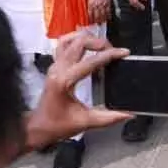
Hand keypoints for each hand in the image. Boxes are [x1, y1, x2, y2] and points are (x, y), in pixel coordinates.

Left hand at [24, 33, 131, 152]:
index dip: (110, 55)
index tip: (124, 53)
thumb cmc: (58, 125)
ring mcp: (54, 66)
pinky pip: (63, 45)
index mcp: (65, 81)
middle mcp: (58, 69)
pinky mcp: (54, 66)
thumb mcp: (85, 122)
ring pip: (69, 39)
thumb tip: (128, 114)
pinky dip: (76, 41)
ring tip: (101, 46)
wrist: (39, 128)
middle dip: (100, 43)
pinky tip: (86, 46)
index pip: (91, 61)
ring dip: (87, 39)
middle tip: (113, 51)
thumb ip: (109, 117)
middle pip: (79, 42)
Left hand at [87, 0, 112, 24]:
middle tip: (98, 25)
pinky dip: (109, 15)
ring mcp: (103, 4)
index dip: (90, 19)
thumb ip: (90, 3)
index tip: (90, 22)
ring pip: (103, 15)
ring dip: (103, 20)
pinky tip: (108, 18)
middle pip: (97, 16)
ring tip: (102, 23)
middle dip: (97, 21)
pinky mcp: (108, 3)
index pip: (90, 14)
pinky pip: (109, 11)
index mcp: (91, 3)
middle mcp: (97, 5)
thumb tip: (89, 8)